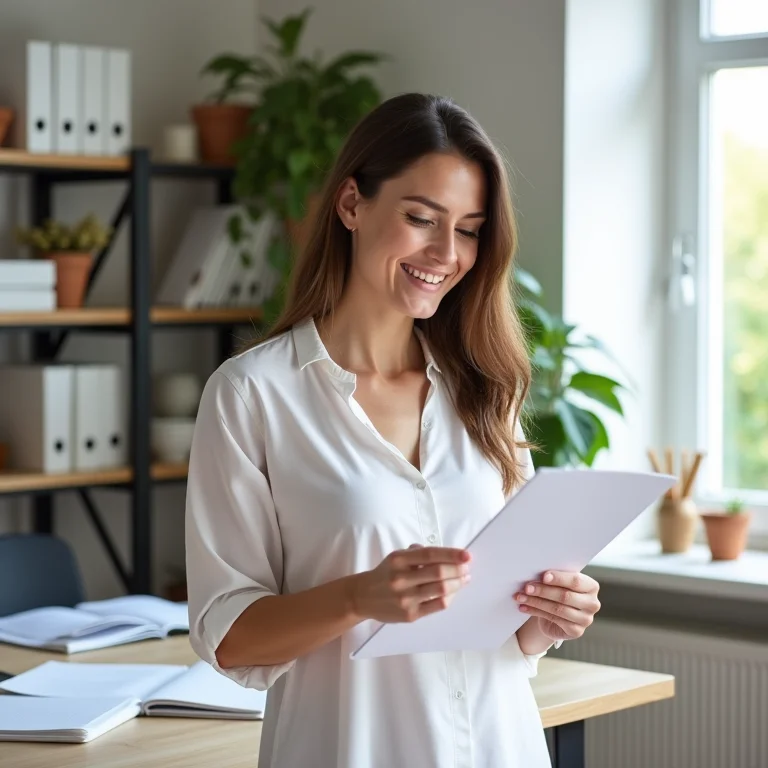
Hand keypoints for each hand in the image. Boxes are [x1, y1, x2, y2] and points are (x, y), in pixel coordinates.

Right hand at [349, 544, 471, 623]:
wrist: (363, 597)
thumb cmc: (385, 574)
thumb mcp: (396, 557)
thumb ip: (417, 553)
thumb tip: (446, 554)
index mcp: (399, 560)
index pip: (430, 554)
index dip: (451, 554)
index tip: (467, 555)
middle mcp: (402, 578)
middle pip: (438, 572)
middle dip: (458, 570)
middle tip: (467, 568)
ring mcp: (406, 598)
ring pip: (440, 589)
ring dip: (457, 583)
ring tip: (464, 579)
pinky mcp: (410, 614)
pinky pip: (436, 605)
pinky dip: (449, 597)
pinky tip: (452, 593)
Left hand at [514, 570, 600, 641]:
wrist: (559, 615)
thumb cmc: (559, 592)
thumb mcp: (560, 583)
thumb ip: (554, 578)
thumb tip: (537, 575)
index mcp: (591, 586)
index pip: (576, 581)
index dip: (559, 578)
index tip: (543, 576)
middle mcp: (592, 603)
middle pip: (565, 596)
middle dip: (543, 591)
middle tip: (527, 587)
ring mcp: (586, 619)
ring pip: (557, 609)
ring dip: (536, 602)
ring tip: (520, 597)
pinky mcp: (576, 631)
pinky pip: (553, 619)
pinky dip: (535, 612)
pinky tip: (524, 607)